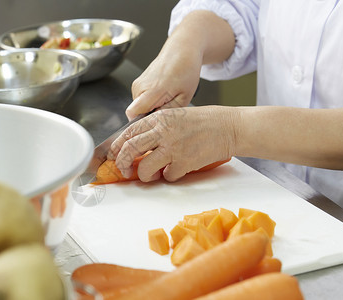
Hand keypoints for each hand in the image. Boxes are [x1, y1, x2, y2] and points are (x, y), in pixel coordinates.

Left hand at [108, 106, 237, 181]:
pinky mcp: (184, 162)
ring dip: (145, 175)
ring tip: (152, 174)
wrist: (229, 127)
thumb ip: (156, 128)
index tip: (114, 156)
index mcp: (159, 119)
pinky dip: (170, 176)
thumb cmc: (204, 122)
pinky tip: (178, 168)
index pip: (128, 133)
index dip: (117, 147)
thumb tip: (138, 145)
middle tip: (124, 171)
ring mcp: (173, 147)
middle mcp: (163, 131)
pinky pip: (168, 176)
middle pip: (130, 149)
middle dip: (122, 163)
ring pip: (144, 168)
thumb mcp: (175, 116)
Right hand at [126, 46, 201, 119]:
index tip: (154, 124)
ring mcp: (137, 84)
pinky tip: (163, 93)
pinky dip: (150, 101)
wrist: (181, 51)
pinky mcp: (137, 83)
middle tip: (168, 108)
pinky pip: (140, 100)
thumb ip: (167, 113)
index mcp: (151, 91)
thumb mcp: (184, 97)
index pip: (132, 115)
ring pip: (139, 107)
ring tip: (167, 98)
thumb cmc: (185, 70)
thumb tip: (156, 123)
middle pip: (136, 113)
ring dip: (151, 107)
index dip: (142, 123)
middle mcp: (139, 87)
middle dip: (150, 116)